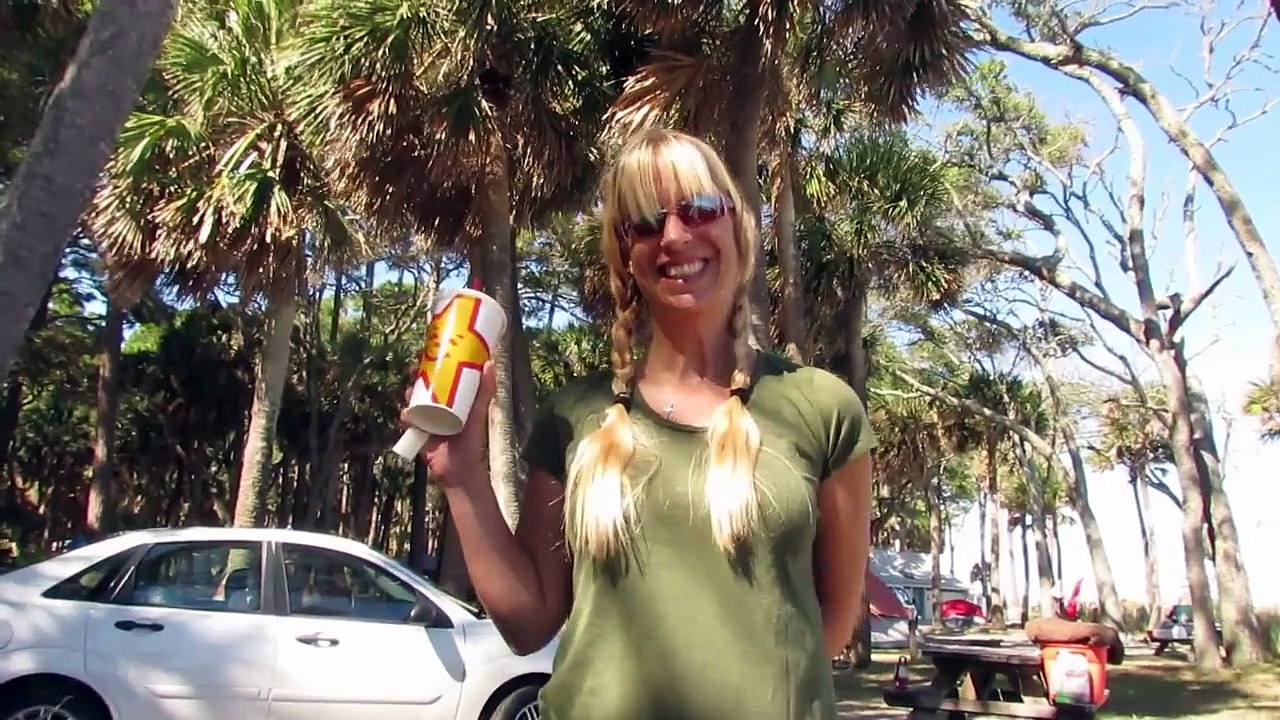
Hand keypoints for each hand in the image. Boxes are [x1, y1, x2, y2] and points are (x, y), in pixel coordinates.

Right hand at [399, 361, 495, 485]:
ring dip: (408, 391)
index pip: (440, 375)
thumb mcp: (478, 413)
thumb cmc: (471, 440)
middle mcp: (437, 404)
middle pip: (423, 384)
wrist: (458, 469)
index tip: (428, 351)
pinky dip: (405, 415)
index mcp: (452, 398)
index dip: (433, 362)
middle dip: (416, 374)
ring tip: (410, 388)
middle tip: (414, 366)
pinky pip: (407, 419)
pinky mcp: (417, 430)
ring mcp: (426, 416)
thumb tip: (490, 363)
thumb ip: (485, 391)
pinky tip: (408, 413)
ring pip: (412, 399)